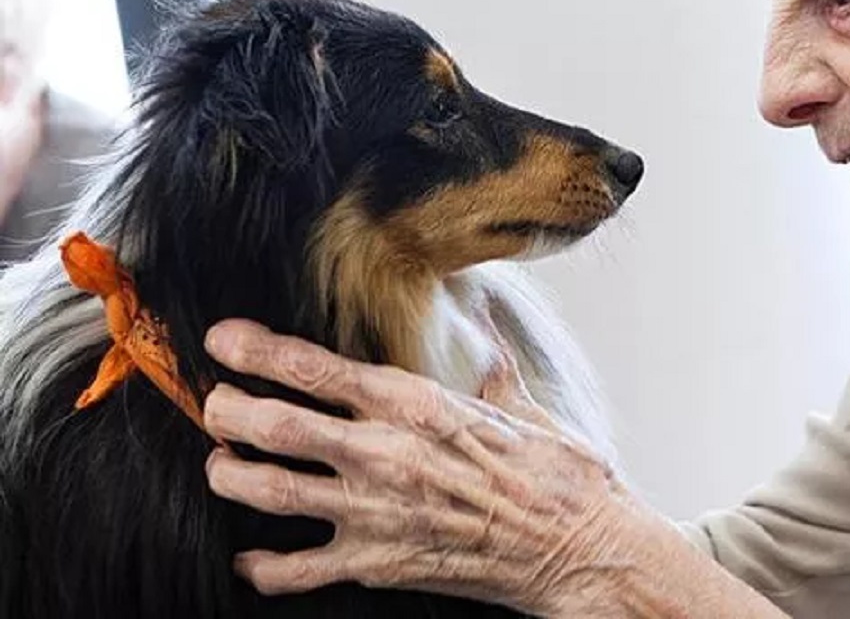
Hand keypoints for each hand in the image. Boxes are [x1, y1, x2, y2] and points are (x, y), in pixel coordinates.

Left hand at [201, 319, 639, 615]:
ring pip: (268, 490)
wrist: (580, 549)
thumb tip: (485, 333)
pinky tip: (250, 558)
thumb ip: (491, 370)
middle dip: (227, 410)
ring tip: (221, 466)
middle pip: (274, 424)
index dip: (258, 350)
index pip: (316, 368)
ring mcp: (376, 512)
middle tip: (216, 405)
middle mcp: (385, 453)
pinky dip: (262, 565)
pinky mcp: (378, 563)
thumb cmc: (559, 479)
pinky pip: (296, 569)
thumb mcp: (524, 408)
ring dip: (230, 475)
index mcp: (417, 405)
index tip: (224, 340)